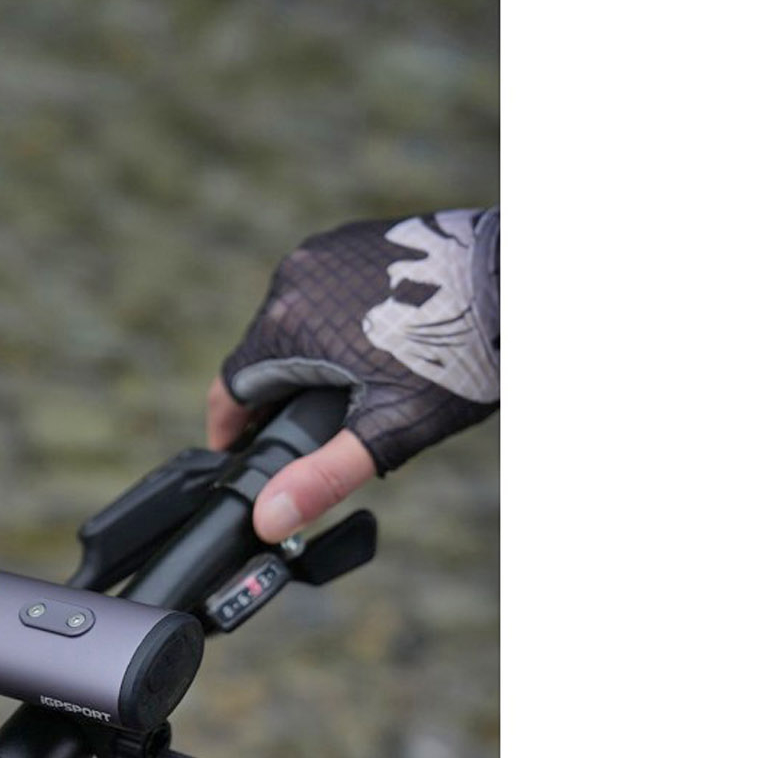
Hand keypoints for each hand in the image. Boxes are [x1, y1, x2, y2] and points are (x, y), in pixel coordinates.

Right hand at [208, 209, 498, 541]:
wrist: (525, 280)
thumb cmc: (464, 357)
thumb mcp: (389, 431)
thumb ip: (321, 478)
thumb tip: (267, 518)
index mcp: (286, 325)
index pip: (232, 390)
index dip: (231, 431)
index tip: (238, 454)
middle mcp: (294, 278)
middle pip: (263, 357)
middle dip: (279, 399)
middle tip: (312, 438)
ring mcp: (325, 251)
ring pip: (294, 324)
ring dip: (308, 361)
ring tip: (351, 395)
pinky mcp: (356, 239)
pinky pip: (325, 294)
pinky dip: (335, 325)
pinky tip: (375, 348)